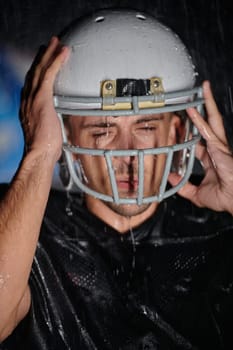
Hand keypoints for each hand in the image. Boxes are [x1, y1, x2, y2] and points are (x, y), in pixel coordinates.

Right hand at [20, 37, 69, 161]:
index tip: (43, 63)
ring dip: (49, 54)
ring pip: (40, 69)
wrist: (40, 153)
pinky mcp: (42, 98)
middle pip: (34, 72)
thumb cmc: (45, 148)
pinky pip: (49, 75)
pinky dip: (56, 61)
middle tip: (49, 45)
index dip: (37, 71)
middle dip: (42, 57)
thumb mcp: (48, 131)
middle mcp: (28, 99)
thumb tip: (60, 122)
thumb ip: (52, 121)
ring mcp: (33, 98)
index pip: (32, 84)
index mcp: (28, 107)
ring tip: (56, 43)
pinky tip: (63, 52)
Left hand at [169, 80, 232, 214]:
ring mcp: (219, 146)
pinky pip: (207, 129)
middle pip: (210, 124)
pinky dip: (199, 118)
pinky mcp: (219, 147)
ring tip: (203, 88)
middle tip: (199, 95)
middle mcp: (216, 149)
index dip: (191, 133)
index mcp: (212, 159)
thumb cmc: (223, 198)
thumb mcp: (197, 194)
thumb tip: (171, 179)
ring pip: (212, 120)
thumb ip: (183, 186)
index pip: (200, 142)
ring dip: (207, 103)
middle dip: (205, 108)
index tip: (182, 126)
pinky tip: (192, 108)